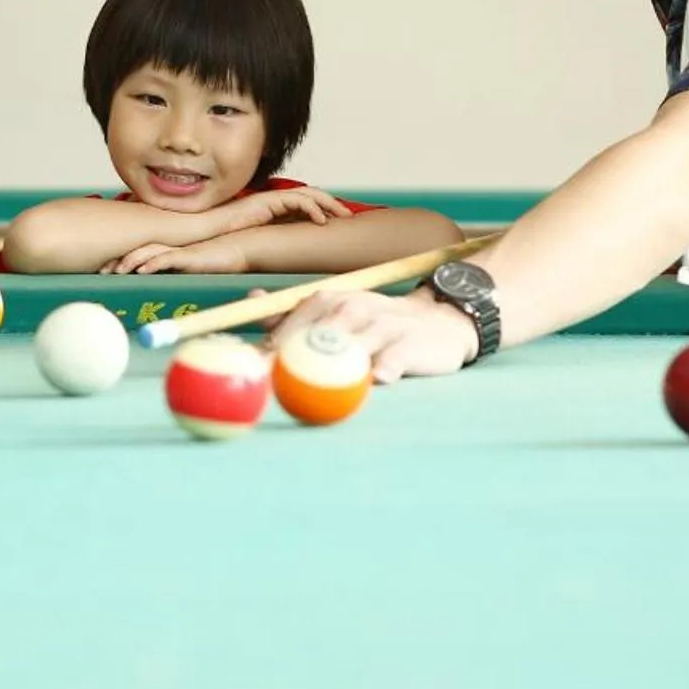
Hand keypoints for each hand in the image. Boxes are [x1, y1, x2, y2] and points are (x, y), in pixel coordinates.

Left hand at [102, 237, 249, 274]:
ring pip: (149, 252)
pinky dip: (153, 263)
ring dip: (131, 261)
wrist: (239, 250)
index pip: (137, 252)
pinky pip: (169, 258)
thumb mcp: (187, 268)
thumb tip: (154, 284)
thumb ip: (172, 271)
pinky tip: (141, 270)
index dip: (119, 260)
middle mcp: (169, 247)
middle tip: (101, 271)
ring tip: (116, 271)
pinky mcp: (190, 256)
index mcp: (166, 250)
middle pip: (137, 250)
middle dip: (117, 260)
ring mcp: (179, 250)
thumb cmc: (214, 261)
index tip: (103, 270)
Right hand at [214, 185, 352, 232]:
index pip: (304, 204)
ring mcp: (271, 198)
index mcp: (274, 209)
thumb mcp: (259, 240)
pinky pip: (297, 201)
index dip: (323, 209)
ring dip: (328, 203)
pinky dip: (312, 208)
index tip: (337, 221)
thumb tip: (292, 254)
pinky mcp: (268, 200)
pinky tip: (321, 221)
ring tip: (342, 215)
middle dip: (332, 204)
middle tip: (348, 215)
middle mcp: (275, 201)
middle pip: (311, 196)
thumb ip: (275, 241)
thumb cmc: (227, 237)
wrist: (208, 230)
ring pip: (308, 194)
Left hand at [268, 288, 477, 383]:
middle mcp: (351, 308)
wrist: (440, 320)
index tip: (248, 373)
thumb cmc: (377, 323)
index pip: (290, 324)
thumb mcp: (336, 311)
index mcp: (328, 301)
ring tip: (315, 390)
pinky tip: (374, 381)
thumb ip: (294, 313)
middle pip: (313, 337)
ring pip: (351, 348)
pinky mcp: (408, 344)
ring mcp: (381, 325)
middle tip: (271, 388)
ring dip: (331, 370)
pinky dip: (382, 370)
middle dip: (289, 362)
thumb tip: (251, 299)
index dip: (268, 351)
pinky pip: (391, 360)